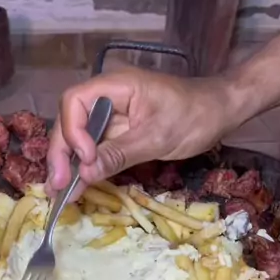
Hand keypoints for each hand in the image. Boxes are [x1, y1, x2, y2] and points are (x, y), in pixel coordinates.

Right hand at [47, 68, 242, 193]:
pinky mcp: (118, 132)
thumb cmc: (194, 116)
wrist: (220, 112)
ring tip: (59, 193)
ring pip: (79, 138)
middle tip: (58, 186)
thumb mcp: (157, 137)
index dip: (73, 131)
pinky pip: (95, 148)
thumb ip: (119, 153)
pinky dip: (86, 167)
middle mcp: (106, 97)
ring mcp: (111, 115)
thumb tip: (84, 173)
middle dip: (62, 153)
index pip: (75, 101)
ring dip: (68, 164)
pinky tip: (76, 187)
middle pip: (70, 121)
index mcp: (115, 85)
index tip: (85, 158)